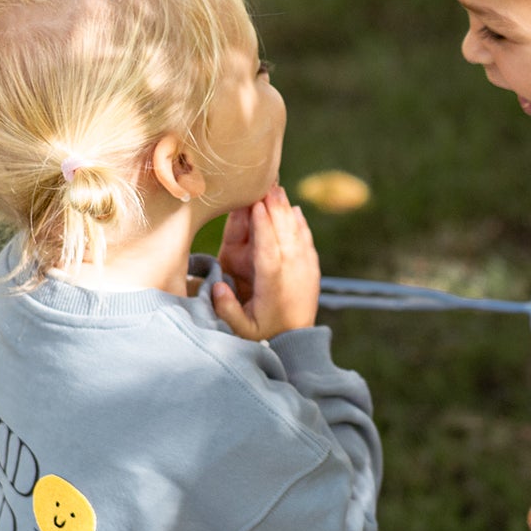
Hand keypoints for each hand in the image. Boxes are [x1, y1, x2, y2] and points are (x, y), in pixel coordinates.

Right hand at [212, 186, 318, 340]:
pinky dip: (300, 224)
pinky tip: (294, 210)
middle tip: (267, 185)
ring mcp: (305, 270)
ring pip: (296, 234)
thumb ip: (227, 309)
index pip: (267, 250)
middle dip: (275, 209)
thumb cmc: (265, 335)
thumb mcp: (241, 331)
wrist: (298, 345)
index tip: (256, 204)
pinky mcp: (312, 270)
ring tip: (277, 189)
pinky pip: (306, 241)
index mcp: (273, 285)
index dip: (262, 227)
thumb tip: (218, 287)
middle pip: (284, 234)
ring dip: (287, 211)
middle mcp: (292, 273)